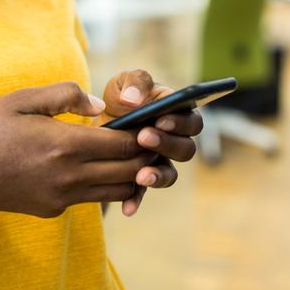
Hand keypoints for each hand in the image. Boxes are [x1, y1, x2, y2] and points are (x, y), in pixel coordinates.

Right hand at [0, 82, 157, 218]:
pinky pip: (90, 198)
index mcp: (65, 144)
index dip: (143, 134)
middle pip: (128, 171)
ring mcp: (61, 197)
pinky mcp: (52, 209)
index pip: (123, 143)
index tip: (152, 122)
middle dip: (144, 155)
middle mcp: (69, 176)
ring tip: (131, 155)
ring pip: (115, 191)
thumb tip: (98, 104)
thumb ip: (64, 95)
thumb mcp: (21, 99)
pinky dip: (102, 186)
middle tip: (152, 139)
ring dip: (129, 175)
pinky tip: (98, 167)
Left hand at [95, 69, 202, 216]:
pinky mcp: (142, 178)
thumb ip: (135, 82)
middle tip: (143, 137)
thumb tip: (133, 99)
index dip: (180, 122)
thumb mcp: (125, 81)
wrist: (97, 122)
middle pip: (186, 149)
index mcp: (176, 115)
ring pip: (170, 174)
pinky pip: (144, 193)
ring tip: (141, 174)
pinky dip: (137, 200)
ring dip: (158, 175)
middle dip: (166, 144)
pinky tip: (127, 208)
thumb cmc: (120, 97)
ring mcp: (159, 162)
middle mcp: (173, 141)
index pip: (192, 121)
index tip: (161, 119)